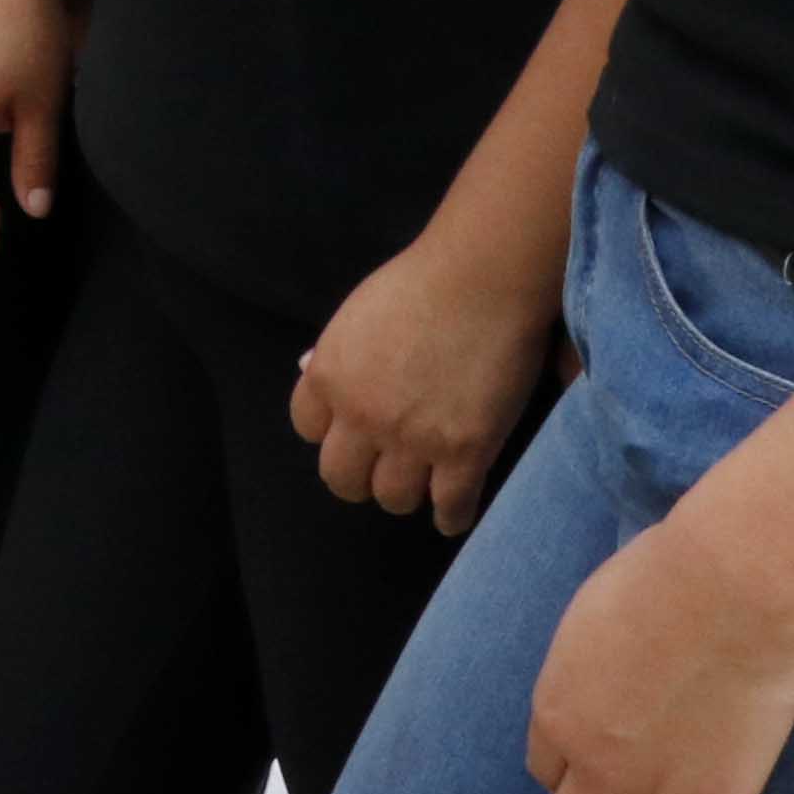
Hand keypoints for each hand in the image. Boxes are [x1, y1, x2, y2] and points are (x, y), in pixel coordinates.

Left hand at [295, 226, 560, 531]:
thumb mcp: (356, 317)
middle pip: (342, 478)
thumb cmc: (423, 281)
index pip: (309, 430)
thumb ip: (341, 356)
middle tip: (382, 473)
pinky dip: (451, 516)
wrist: (484, 276)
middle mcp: (362, 416)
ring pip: (393, 498)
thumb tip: (321, 378)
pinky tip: (453, 514)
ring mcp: (413, 438)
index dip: (332, 434)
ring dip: (405, 494)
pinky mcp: (465, 452)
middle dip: (359, 479)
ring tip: (423, 485)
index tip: (351, 436)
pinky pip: (451, 506)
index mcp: (328, 377)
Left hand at [524, 517, 793, 793]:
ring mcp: (656, 791)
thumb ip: (588, 660)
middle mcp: (595, 764)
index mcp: (556, 711)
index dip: (558, 780)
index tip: (565, 789)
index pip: (546, 764)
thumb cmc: (658, 582)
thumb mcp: (590, 617)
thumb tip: (600, 666)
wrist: (726, 595)